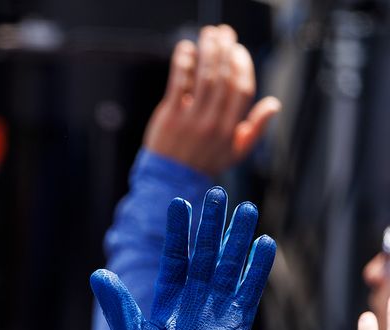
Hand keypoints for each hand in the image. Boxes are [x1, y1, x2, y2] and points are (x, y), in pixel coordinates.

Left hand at [91, 187, 275, 329]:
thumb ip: (117, 304)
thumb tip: (97, 273)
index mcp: (168, 298)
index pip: (174, 256)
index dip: (176, 232)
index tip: (177, 204)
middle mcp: (195, 297)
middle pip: (205, 253)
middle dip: (210, 224)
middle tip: (216, 193)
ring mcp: (217, 306)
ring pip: (231, 264)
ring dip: (238, 237)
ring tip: (247, 208)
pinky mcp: (237, 320)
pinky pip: (249, 289)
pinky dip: (258, 268)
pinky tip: (265, 244)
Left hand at [143, 25, 281, 176]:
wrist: (170, 182)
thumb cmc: (204, 163)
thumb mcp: (236, 151)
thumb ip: (256, 128)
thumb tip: (274, 104)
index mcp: (231, 128)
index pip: (242, 89)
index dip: (242, 66)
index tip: (238, 50)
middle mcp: (213, 122)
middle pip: (223, 78)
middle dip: (225, 51)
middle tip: (223, 33)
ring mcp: (191, 119)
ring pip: (203, 78)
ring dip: (207, 51)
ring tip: (208, 34)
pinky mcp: (170, 117)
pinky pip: (178, 84)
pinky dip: (182, 63)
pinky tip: (185, 48)